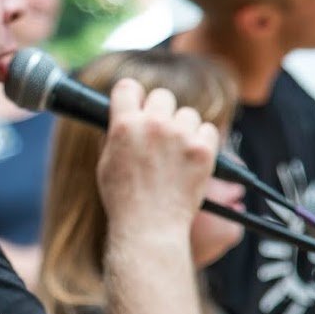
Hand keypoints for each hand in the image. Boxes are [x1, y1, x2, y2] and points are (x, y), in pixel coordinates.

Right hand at [96, 79, 218, 233]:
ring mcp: (180, 136)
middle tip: (159, 134)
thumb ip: (114, 134)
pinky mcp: (202, 150)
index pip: (128, 87)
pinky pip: (208, 130)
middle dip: (161, 112)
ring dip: (183, 128)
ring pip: (187, 114)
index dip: (133, 96)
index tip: (137, 104)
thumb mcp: (106, 162)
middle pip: (162, 96)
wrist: (149, 226)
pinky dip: (202, 142)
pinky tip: (191, 159)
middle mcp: (152, 125)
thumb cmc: (124, 200)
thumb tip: (122, 116)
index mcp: (124, 125)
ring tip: (176, 153)